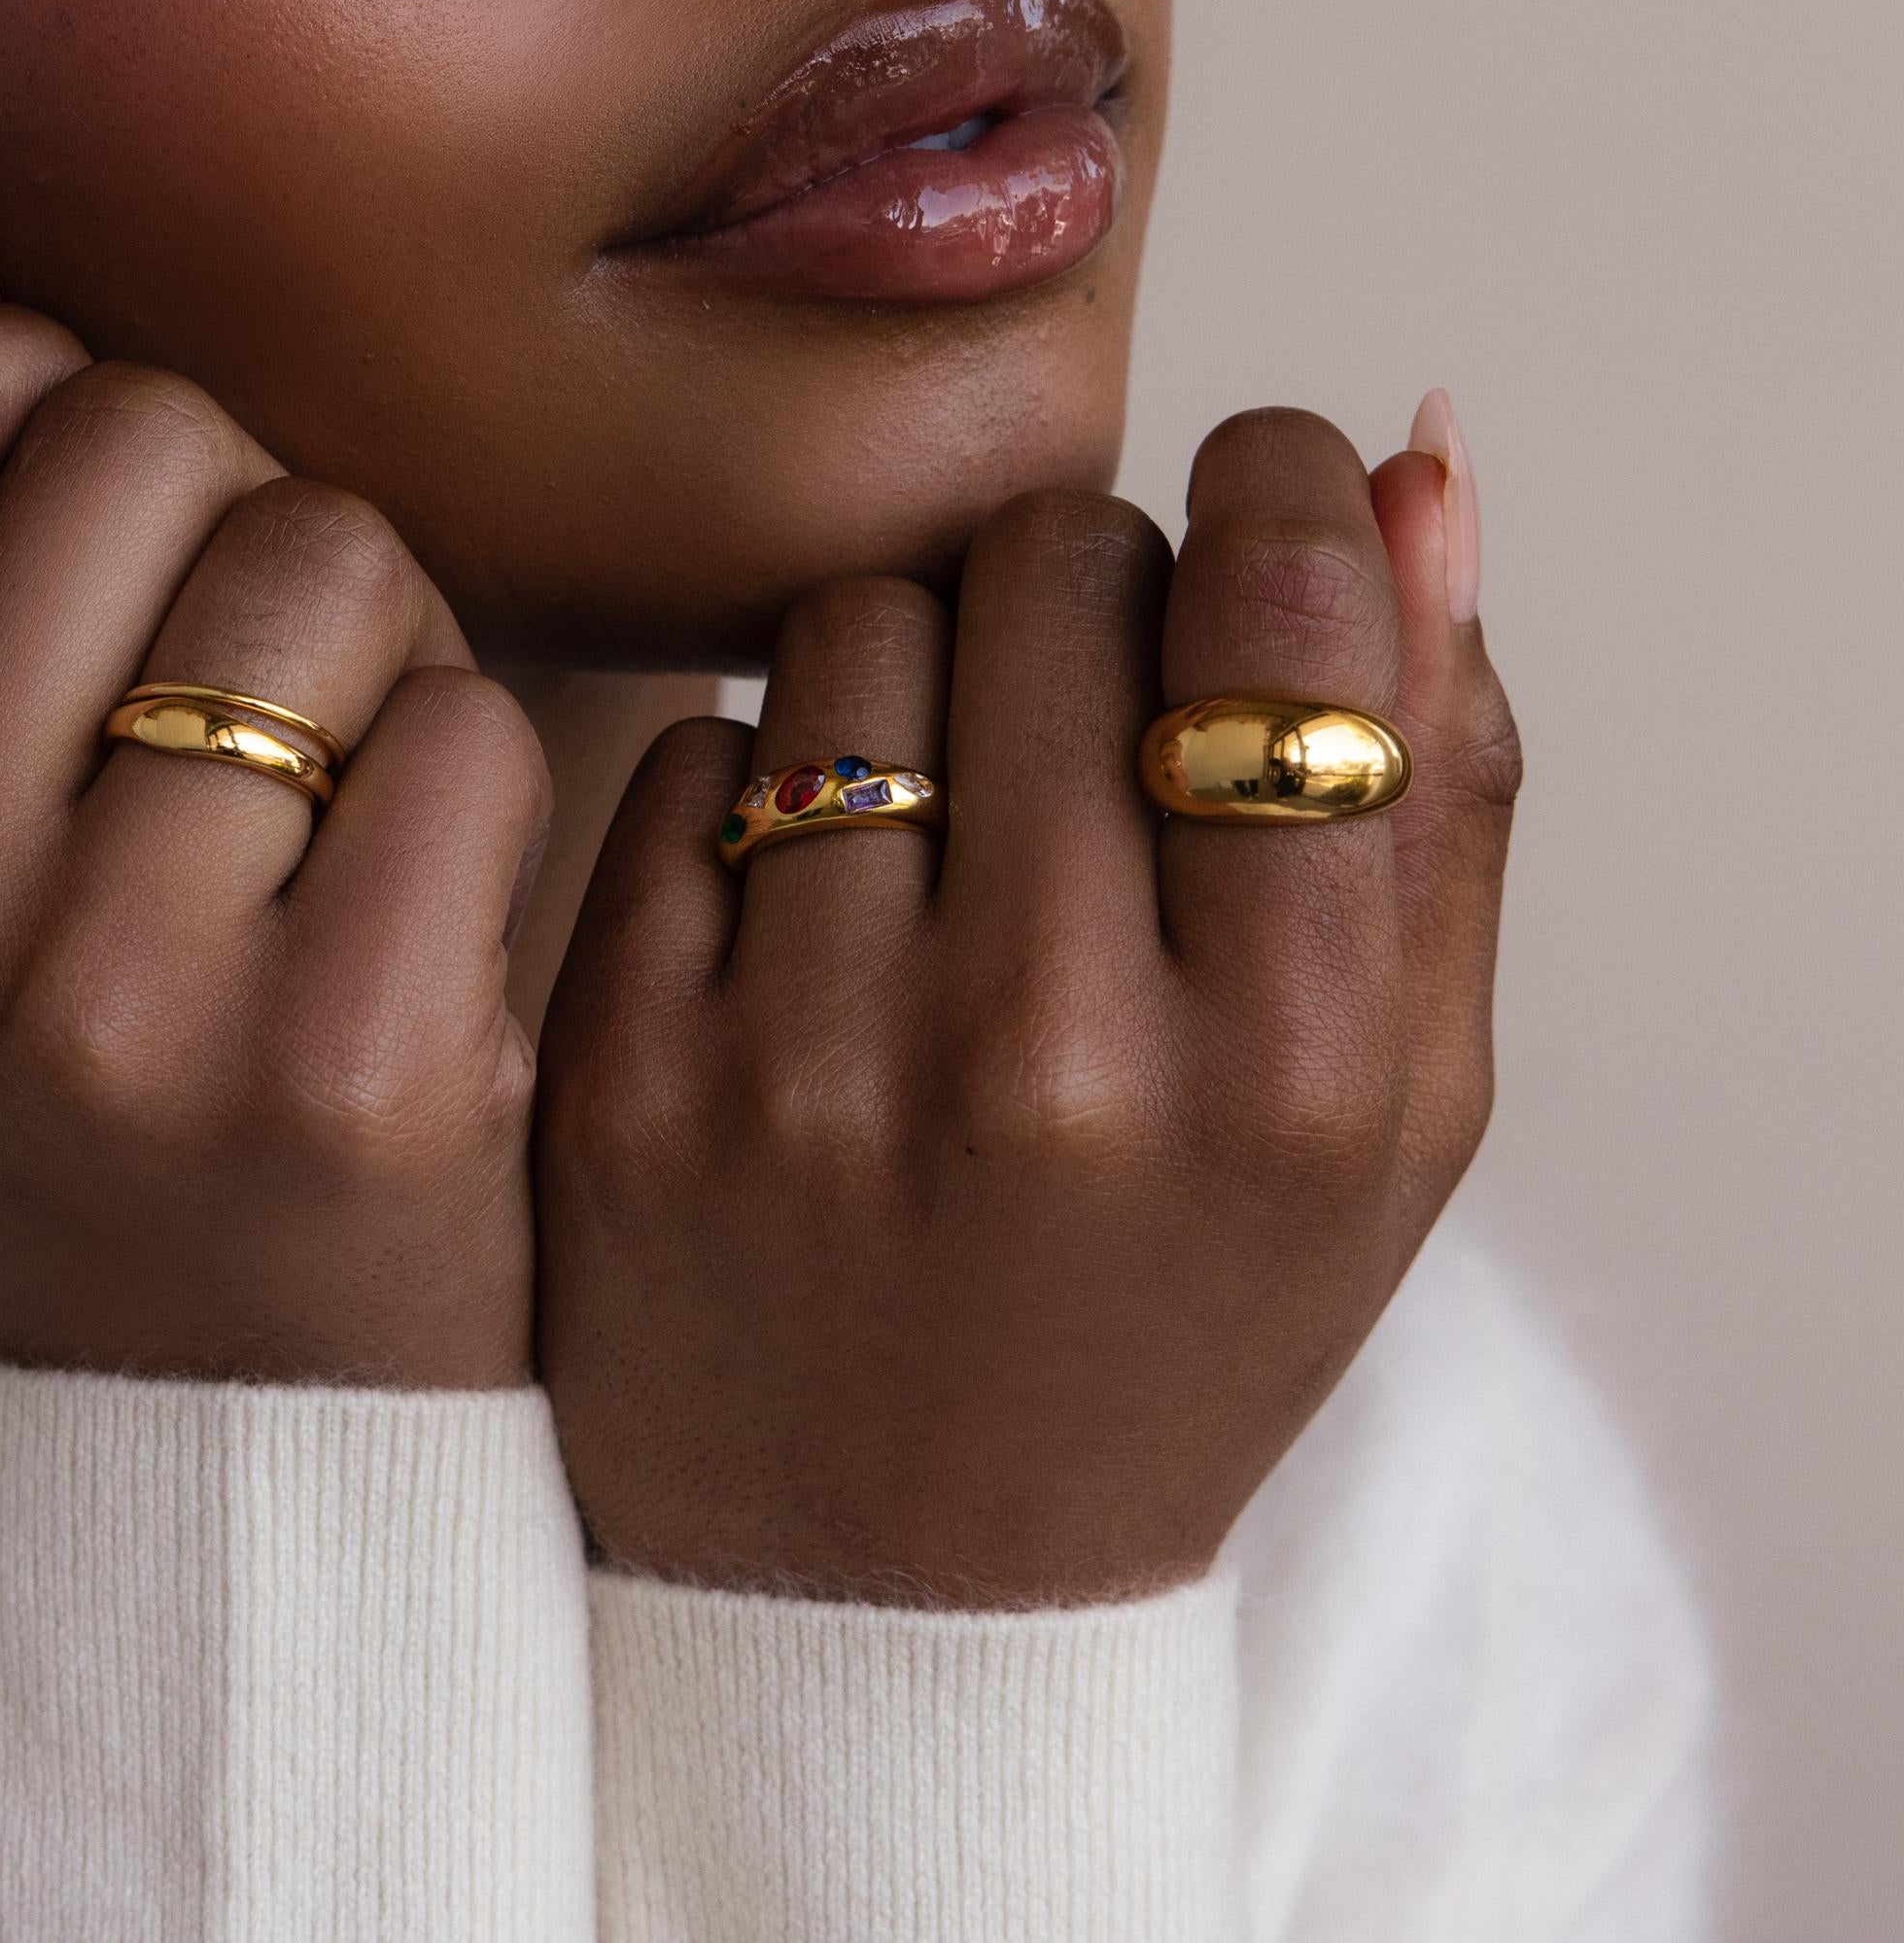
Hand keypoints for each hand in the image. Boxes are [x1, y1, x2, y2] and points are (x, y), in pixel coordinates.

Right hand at [0, 188, 547, 1388]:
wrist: (223, 1428)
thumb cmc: (69, 1067)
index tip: (85, 505)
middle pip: (127, 433)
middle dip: (228, 511)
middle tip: (238, 689)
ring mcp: (107, 1006)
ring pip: (325, 549)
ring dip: (378, 634)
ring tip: (332, 790)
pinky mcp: (345, 1069)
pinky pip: (474, 721)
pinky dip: (481, 768)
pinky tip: (423, 902)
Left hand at [533, 403, 1517, 1605]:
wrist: (883, 1587)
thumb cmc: (1172, 1309)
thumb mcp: (1387, 1103)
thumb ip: (1432, 779)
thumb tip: (1405, 462)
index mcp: (1285, 1067)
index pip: (1280, 609)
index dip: (1272, 499)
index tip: (1248, 522)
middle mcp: (1043, 1056)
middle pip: (1049, 563)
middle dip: (1088, 587)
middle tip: (1089, 711)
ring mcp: (804, 1062)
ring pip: (851, 618)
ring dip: (915, 664)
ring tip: (946, 817)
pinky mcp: (617, 1068)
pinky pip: (693, 746)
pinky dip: (762, 785)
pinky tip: (808, 913)